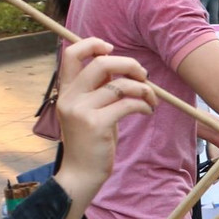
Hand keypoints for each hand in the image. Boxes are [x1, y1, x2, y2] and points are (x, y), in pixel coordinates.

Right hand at [52, 38, 155, 197]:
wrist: (81, 175)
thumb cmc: (90, 142)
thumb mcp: (89, 111)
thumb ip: (97, 88)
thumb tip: (119, 65)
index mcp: (66, 91)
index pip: (72, 53)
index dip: (93, 44)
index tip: (112, 49)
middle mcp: (70, 97)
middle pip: (102, 63)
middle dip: (130, 65)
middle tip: (144, 76)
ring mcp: (81, 110)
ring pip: (120, 85)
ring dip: (144, 89)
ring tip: (152, 99)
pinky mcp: (96, 124)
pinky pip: (128, 104)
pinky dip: (144, 105)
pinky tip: (147, 111)